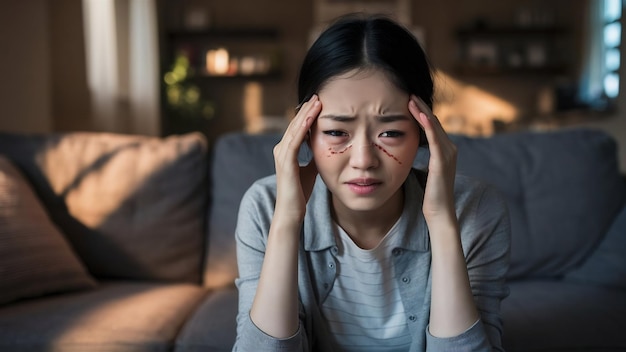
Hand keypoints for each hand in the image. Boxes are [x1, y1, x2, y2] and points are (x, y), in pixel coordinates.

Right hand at [273, 95, 321, 220]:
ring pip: (294, 129)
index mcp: (286, 150)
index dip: (307, 115)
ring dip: (306, 114)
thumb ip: (314, 156)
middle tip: (318, 94)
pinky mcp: (286, 162)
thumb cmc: (300, 192)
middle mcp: (281, 149)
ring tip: (317, 100)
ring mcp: (282, 155)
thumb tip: (326, 146)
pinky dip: (303, 127)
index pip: (298, 127)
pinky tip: (311, 117)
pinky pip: (295, 140)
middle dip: (307, 109)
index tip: (319, 102)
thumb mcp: (311, 169)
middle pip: (295, 124)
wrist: (291, 211)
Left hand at [408, 95, 457, 223]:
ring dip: (422, 110)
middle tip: (408, 93)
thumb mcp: (425, 171)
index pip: (432, 125)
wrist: (439, 213)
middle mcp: (450, 149)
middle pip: (434, 121)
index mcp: (445, 150)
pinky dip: (428, 125)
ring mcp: (448, 154)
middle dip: (421, 106)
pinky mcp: (442, 160)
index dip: (421, 112)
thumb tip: (409, 150)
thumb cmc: (429, 195)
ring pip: (435, 126)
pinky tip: (420, 114)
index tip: (408, 101)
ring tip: (410, 98)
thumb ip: (422, 158)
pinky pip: (435, 138)